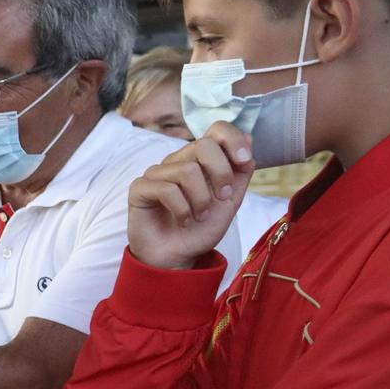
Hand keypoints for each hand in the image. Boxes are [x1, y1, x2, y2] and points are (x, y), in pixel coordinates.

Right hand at [128, 122, 254, 270]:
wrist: (178, 258)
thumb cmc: (201, 229)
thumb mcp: (230, 201)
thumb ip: (240, 172)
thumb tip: (250, 137)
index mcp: (200, 160)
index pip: (216, 130)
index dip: (233, 140)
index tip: (245, 161)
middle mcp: (177, 161)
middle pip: (203, 146)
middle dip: (221, 173)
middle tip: (223, 198)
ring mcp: (157, 174)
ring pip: (187, 170)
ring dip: (201, 199)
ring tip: (200, 216)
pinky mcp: (140, 189)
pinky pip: (166, 189)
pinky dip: (182, 210)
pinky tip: (183, 222)